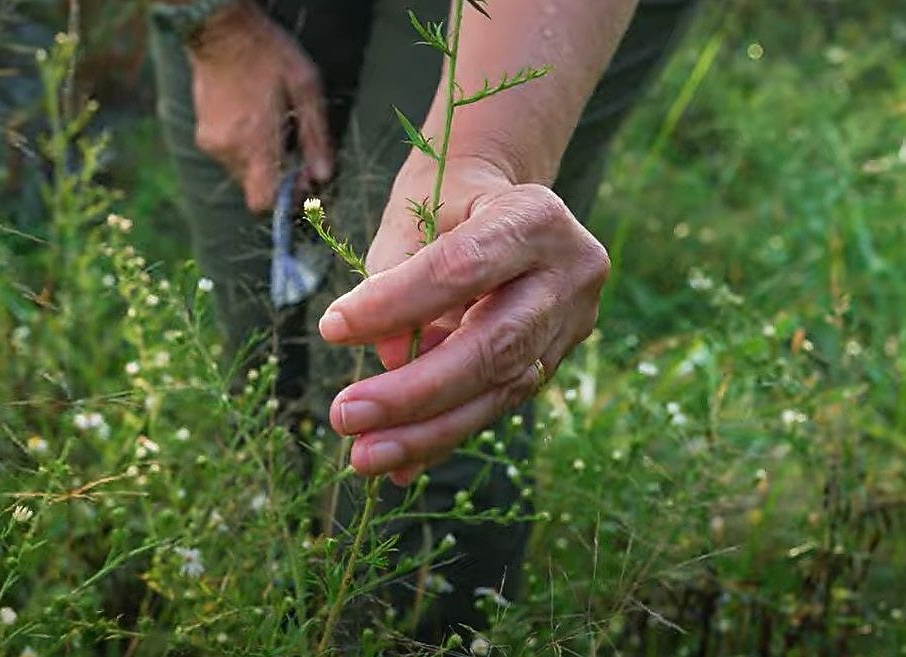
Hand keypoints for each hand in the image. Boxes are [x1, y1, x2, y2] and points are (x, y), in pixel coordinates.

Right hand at [187, 1, 332, 212]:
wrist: (220, 29)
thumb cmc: (268, 54)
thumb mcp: (305, 87)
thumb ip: (315, 136)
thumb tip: (323, 175)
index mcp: (255, 140)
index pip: (263, 200)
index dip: (285, 198)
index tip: (301, 179)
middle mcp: (229, 149)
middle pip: (256, 188)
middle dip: (277, 176)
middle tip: (293, 148)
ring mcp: (212, 143)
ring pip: (243, 173)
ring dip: (261, 161)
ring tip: (272, 126)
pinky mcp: (203, 135)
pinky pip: (230, 157)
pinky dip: (246, 148)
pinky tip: (254, 119)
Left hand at [317, 157, 609, 484]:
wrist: (506, 205)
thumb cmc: (450, 199)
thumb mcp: (416, 213)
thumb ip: (396, 275)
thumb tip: (389, 359)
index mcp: (535, 217)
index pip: (461, 268)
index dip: (396, 304)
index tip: (333, 328)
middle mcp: (569, 274)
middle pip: (493, 346)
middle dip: (415, 392)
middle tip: (346, 416)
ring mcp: (571, 324)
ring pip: (500, 390)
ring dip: (426, 432)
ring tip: (365, 456)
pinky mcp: (555, 361)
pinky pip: (496, 404)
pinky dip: (443, 434)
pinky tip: (398, 465)